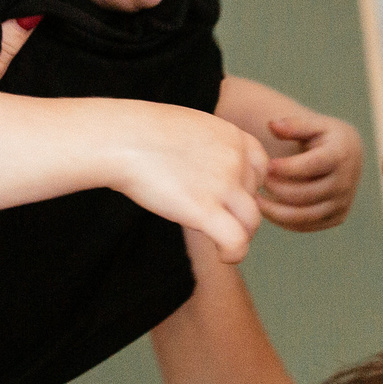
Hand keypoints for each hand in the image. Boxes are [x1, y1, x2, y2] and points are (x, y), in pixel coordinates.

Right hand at [108, 105, 270, 264]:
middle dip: (236, 211)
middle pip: (253, 197)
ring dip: (240, 235)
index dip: (247, 187)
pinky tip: (222, 256)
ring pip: (252, 222)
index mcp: (233, 136)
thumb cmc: (141, 132)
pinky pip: (237, 242)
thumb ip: (209, 146)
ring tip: (221, 242)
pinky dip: (234, 254)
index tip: (227, 197)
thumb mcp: (190, 127)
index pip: (261, 169)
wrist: (121, 139)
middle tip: (212, 217)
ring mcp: (223, 185)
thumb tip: (207, 166)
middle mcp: (236, 160)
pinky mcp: (204, 211)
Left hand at [259, 111, 362, 232]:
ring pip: (305, 215)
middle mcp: (346, 182)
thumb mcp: (312, 125)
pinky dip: (284, 221)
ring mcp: (343, 202)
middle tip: (257, 183)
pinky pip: (307, 226)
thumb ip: (293, 125)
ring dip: (276, 211)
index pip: (311, 166)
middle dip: (277, 190)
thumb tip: (272, 125)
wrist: (346, 156)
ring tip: (255, 200)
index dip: (286, 168)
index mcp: (341, 154)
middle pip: (305, 194)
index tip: (265, 166)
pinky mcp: (337, 217)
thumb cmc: (323, 137)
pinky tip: (267, 210)